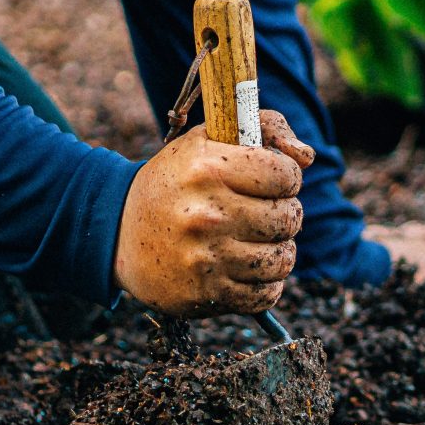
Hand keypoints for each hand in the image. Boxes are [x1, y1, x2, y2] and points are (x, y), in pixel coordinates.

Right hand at [113, 109, 314, 316]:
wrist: (118, 230)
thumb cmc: (176, 179)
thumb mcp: (208, 138)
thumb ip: (265, 128)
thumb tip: (306, 157)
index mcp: (208, 168)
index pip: (286, 175)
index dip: (287, 177)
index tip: (273, 180)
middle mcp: (207, 214)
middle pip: (288, 218)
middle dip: (286, 213)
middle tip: (267, 211)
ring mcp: (206, 258)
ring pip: (283, 260)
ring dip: (280, 250)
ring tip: (261, 240)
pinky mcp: (205, 295)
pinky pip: (265, 296)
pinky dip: (267, 284)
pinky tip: (251, 268)